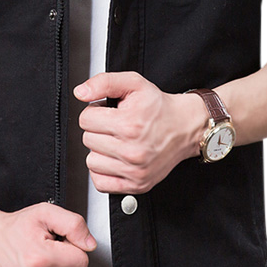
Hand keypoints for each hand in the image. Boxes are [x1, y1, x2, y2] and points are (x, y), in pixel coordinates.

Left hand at [74, 71, 206, 194]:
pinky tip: (115, 159)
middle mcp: (132, 150)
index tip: (109, 112)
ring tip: (118, 142)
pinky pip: (100, 182)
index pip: (85, 119)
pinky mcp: (137, 184)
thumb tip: (80, 92)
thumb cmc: (159, 107)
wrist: (186, 127)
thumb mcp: (134, 83)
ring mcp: (135, 170)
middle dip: (99, 130)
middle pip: (87, 139)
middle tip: (116, 126)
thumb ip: (104, 82)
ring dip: (100, 151)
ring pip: (91, 161)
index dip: (96, 112)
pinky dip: (104, 171)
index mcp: (129, 125)